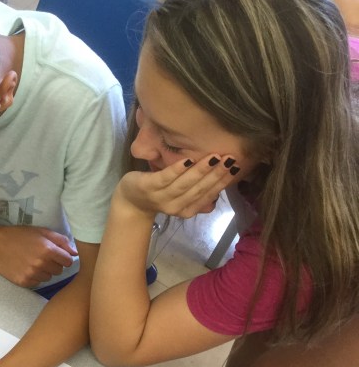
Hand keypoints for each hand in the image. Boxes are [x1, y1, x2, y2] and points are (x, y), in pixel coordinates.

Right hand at [0, 225, 77, 287]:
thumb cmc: (19, 235)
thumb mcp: (41, 232)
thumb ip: (61, 241)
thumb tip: (75, 253)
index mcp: (48, 250)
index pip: (68, 261)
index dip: (63, 257)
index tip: (55, 254)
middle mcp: (41, 263)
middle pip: (60, 270)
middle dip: (54, 264)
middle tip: (41, 256)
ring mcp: (32, 274)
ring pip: (49, 277)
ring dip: (44, 271)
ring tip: (32, 261)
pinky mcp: (24, 282)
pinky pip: (38, 282)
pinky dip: (34, 276)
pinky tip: (26, 267)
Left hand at [115, 154, 238, 218]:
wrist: (131, 201)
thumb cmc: (160, 194)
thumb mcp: (181, 197)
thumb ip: (199, 194)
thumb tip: (221, 186)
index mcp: (187, 210)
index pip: (208, 195)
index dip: (222, 181)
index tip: (236, 167)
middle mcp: (176, 207)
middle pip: (199, 189)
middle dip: (216, 173)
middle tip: (231, 158)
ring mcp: (161, 197)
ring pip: (185, 183)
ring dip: (201, 170)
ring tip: (215, 156)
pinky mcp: (148, 186)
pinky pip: (165, 178)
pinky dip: (178, 169)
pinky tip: (189, 159)